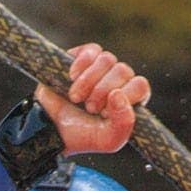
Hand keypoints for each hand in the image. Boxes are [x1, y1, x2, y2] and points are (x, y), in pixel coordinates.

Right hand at [33, 44, 150, 156]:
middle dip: (103, 91)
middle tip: (89, 108)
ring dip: (89, 81)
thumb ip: (124, 123)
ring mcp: (101, 68)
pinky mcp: (83, 58)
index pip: (140, 85)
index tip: (104, 112)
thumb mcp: (108, 139)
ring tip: (76, 97)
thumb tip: (118, 94)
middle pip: (123, 70)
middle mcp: (118, 81)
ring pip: (107, 59)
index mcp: (129, 99)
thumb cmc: (81, 136)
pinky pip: (91, 50)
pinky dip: (81, 64)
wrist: (50, 128)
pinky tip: (71, 77)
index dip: (124, 96)